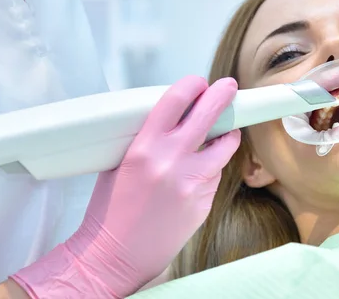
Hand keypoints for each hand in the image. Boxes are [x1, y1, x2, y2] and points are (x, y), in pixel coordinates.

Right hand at [12, 76, 240, 297]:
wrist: (115, 255)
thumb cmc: (110, 211)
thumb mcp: (119, 164)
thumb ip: (148, 140)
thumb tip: (174, 120)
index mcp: (144, 148)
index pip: (175, 101)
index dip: (192, 86)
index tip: (199, 82)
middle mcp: (172, 162)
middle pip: (208, 116)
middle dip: (222, 96)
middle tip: (228, 87)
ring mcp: (192, 183)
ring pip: (223, 147)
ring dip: (225, 137)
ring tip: (223, 134)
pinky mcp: (204, 202)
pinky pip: (215, 175)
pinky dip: (212, 169)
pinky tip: (198, 175)